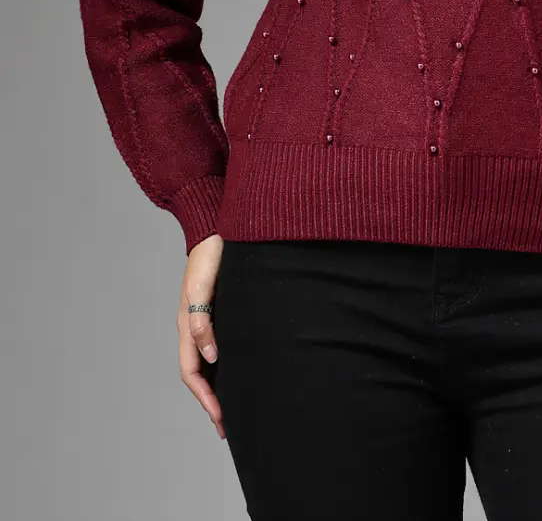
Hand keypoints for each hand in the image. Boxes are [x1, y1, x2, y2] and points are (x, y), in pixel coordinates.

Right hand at [177, 233, 225, 438]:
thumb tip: (210, 356)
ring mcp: (205, 319)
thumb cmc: (210, 254)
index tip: (221, 418)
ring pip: (207, 363)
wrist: (215, 228)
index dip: (205, 398)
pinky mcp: (217, 310)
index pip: (191, 373)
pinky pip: (217, 346)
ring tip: (235, 406)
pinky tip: (240, 370)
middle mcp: (194, 326)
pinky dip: (224, 365)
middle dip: (211, 401)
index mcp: (187, 325)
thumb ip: (203, 320)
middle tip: (228, 425)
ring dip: (218, 386)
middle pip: (198, 374)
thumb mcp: (203, 287)